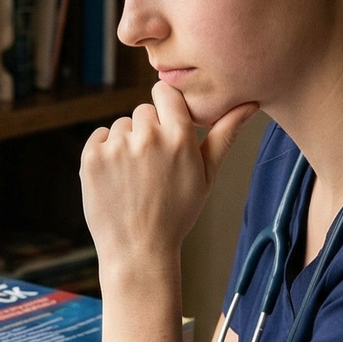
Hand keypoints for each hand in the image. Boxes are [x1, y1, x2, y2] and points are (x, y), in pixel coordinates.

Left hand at [81, 84, 257, 279]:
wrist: (139, 250)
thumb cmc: (177, 213)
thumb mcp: (206, 175)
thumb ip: (225, 134)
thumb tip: (251, 102)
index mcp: (180, 137)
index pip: (165, 91)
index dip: (165, 106)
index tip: (166, 125)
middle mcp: (148, 137)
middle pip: (143, 111)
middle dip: (148, 132)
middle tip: (152, 167)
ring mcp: (117, 147)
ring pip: (121, 126)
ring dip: (125, 144)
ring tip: (134, 178)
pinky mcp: (91, 158)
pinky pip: (99, 138)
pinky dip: (104, 154)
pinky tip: (116, 179)